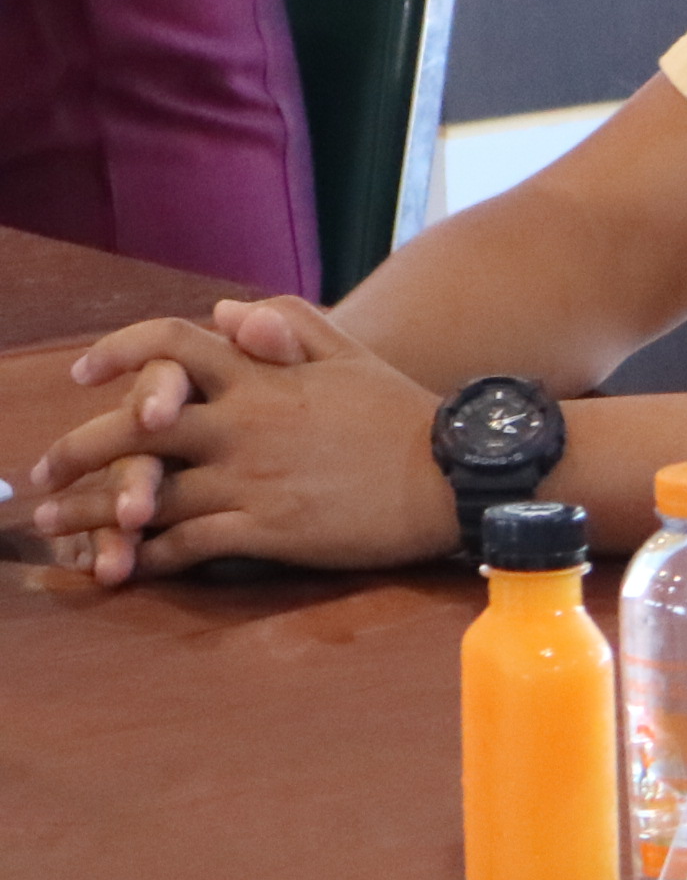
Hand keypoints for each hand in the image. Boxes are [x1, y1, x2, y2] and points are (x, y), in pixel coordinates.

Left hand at [24, 298, 451, 581]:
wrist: (452, 476)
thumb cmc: (402, 415)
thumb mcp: (349, 356)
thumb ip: (287, 327)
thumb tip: (226, 314)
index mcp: (260, 377)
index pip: (170, 347)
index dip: (119, 354)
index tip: (83, 375)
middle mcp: (242, 425)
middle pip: (133, 431)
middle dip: (75, 452)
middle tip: (40, 476)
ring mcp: (250, 479)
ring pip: (147, 496)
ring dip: (94, 513)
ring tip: (57, 528)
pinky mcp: (265, 530)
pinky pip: (186, 545)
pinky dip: (148, 556)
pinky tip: (126, 565)